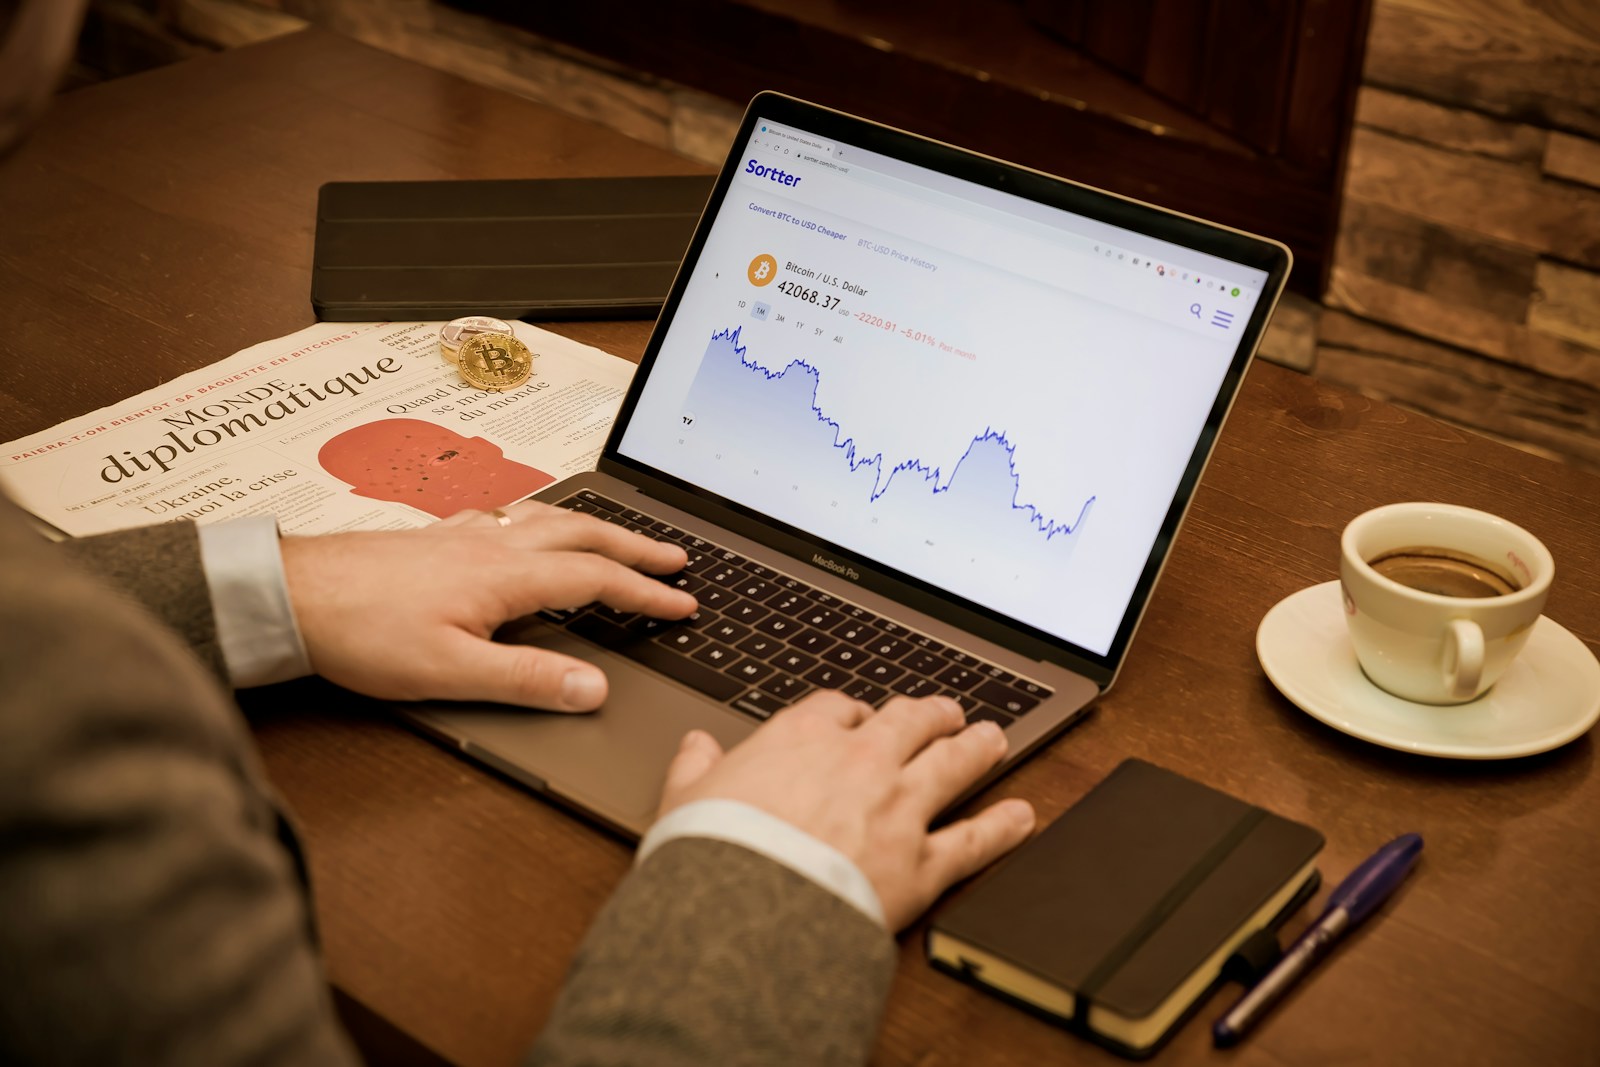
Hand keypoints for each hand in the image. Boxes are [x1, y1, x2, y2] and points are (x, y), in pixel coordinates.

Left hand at [279, 500, 693, 709]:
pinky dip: (541, 519)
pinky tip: (528, 526)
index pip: (597, 581)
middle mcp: (493, 545)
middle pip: (584, 536)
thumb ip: (528, 679)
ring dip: (595, 528)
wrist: (289, 594)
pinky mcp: (436, 538)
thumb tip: (594, 688)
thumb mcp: (450, 672)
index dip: (646, 594)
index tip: (684, 604)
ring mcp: (464, 535)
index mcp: (506, 576)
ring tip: (620, 537)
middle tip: (676, 558)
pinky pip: (508, 517)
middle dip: (636, 548)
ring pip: (548, 519)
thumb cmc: (361, 632)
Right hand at [658, 691, 1035, 930]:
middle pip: (909, 721)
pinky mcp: (923, 862)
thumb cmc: (711, 853)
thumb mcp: (684, 800)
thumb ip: (694, 768)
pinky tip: (1021, 818)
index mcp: (802, 738)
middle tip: (945, 712)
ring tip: (993, 738)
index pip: (838, 708)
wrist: (744, 910)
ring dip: (977, 748)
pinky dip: (1003, 827)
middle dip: (930, 714)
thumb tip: (694, 746)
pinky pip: (975, 839)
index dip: (854, 711)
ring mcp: (899, 808)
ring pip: (953, 763)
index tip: (858, 717)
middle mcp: (861, 761)